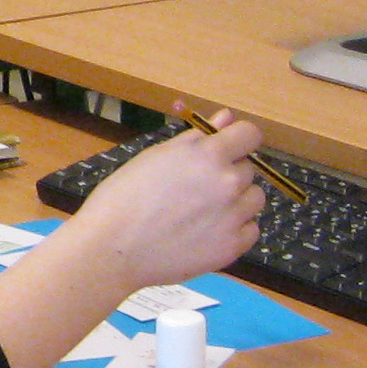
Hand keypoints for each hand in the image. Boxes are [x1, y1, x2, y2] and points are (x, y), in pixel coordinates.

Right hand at [65, 117, 267, 292]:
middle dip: (228, 174)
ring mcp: (233, 216)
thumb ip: (196, 138)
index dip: (238, 139)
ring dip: (237, 202)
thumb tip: (226, 118)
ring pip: (254, 199)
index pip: (249, 134)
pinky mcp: (232, 247)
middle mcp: (228, 182)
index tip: (227, 149)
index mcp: (208, 154)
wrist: (113, 249)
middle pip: (248, 169)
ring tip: (203, 213)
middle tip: (196, 190)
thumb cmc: (124, 197)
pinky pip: (250, 230)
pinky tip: (208, 233)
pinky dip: (235, 230)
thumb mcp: (156, 157)